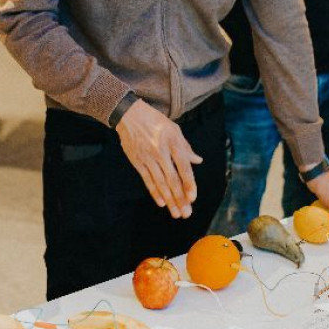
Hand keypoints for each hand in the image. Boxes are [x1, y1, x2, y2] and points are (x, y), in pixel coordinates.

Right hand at [114, 99, 202, 218]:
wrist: (129, 114)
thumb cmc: (155, 121)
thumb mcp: (174, 129)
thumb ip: (186, 147)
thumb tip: (198, 161)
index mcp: (173, 142)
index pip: (183, 167)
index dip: (189, 183)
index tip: (193, 198)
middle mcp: (160, 151)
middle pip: (172, 179)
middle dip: (180, 198)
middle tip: (186, 213)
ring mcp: (148, 157)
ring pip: (160, 183)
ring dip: (169, 200)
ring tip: (176, 213)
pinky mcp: (137, 161)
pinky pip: (147, 180)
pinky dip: (154, 192)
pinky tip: (161, 203)